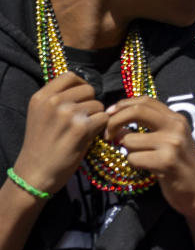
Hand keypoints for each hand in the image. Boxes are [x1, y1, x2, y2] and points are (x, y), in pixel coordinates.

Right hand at [13, 72, 108, 195]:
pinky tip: (89, 137)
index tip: (82, 99)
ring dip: (96, 117)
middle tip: (83, 119)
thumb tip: (85, 88)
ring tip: (83, 131)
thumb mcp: (41, 115)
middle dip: (91, 103)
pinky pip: (104, 119)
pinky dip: (101, 128)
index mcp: (41, 96)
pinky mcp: (81, 128)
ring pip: (98, 105)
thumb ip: (58, 99)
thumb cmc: (42, 145)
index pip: (70, 76)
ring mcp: (67, 114)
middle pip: (88, 90)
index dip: (81, 86)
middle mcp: (53, 102)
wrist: (35, 173)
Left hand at [104, 97, 194, 220]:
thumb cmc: (181, 166)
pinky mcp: (166, 161)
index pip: (145, 100)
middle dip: (115, 121)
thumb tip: (118, 118)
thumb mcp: (172, 139)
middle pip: (136, 111)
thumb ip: (152, 126)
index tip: (109, 114)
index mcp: (177, 119)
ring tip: (142, 159)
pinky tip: (147, 169)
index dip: (123, 104)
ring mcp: (172, 143)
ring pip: (129, 140)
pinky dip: (134, 164)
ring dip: (128, 152)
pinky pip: (133, 158)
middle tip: (108, 135)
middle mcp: (176, 127)